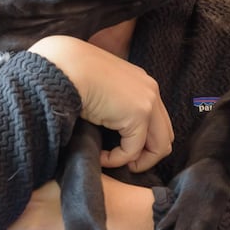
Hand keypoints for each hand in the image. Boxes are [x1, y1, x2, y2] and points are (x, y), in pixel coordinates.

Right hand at [29, 35, 172, 171]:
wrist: (64, 66)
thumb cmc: (72, 77)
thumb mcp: (101, 89)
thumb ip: (114, 106)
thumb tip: (112, 130)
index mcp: (142, 84)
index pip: (157, 121)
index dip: (144, 142)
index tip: (120, 149)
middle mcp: (151, 91)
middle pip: (165, 135)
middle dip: (147, 156)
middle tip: (122, 162)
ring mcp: (148, 102)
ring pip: (159, 147)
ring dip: (136, 161)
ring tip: (112, 161)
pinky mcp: (138, 114)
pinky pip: (132, 150)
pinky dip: (116, 159)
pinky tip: (100, 157)